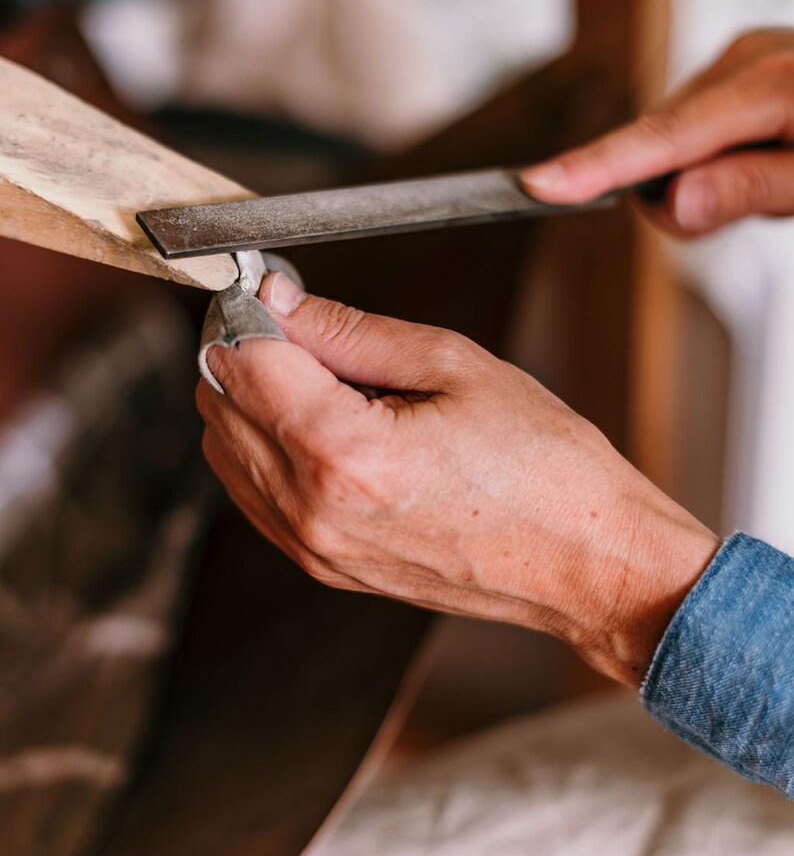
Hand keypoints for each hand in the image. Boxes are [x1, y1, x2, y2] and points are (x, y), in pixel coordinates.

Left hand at [197, 273, 716, 685]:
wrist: (584, 562)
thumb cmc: (543, 467)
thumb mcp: (452, 365)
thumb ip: (351, 330)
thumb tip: (283, 300)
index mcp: (344, 451)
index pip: (243, 359)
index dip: (248, 310)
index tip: (271, 289)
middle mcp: (313, 508)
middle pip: (219, 405)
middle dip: (246, 350)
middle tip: (301, 323)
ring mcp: (315, 546)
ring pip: (224, 451)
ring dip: (251, 401)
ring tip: (323, 378)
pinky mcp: (325, 566)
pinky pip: (254, 496)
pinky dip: (266, 449)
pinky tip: (321, 426)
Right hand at [521, 29, 793, 235]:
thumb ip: (754, 189)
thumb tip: (673, 202)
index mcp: (773, 83)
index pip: (665, 138)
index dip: (598, 166)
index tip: (538, 186)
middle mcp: (748, 58)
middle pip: (663, 141)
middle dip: (675, 189)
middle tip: (740, 215)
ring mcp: (746, 57)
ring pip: (678, 136)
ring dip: (703, 173)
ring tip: (771, 181)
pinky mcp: (746, 66)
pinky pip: (700, 123)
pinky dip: (715, 154)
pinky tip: (762, 159)